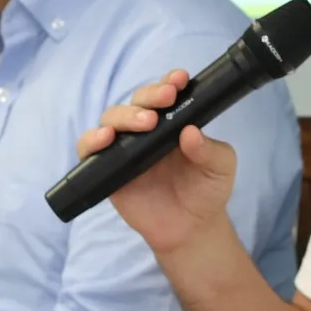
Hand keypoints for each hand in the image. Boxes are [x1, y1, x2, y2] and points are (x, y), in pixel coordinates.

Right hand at [74, 69, 238, 253]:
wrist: (189, 230)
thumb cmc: (206, 192)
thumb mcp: (220, 169)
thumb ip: (211, 150)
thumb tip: (191, 133)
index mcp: (173, 122)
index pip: (165, 93)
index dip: (168, 82)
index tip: (179, 80)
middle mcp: (146, 130)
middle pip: (137, 101)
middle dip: (149, 95)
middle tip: (165, 100)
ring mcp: (124, 148)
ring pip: (112, 118)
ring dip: (125, 115)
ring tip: (145, 123)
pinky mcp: (107, 169)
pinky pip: (89, 149)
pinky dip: (92, 140)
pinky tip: (105, 138)